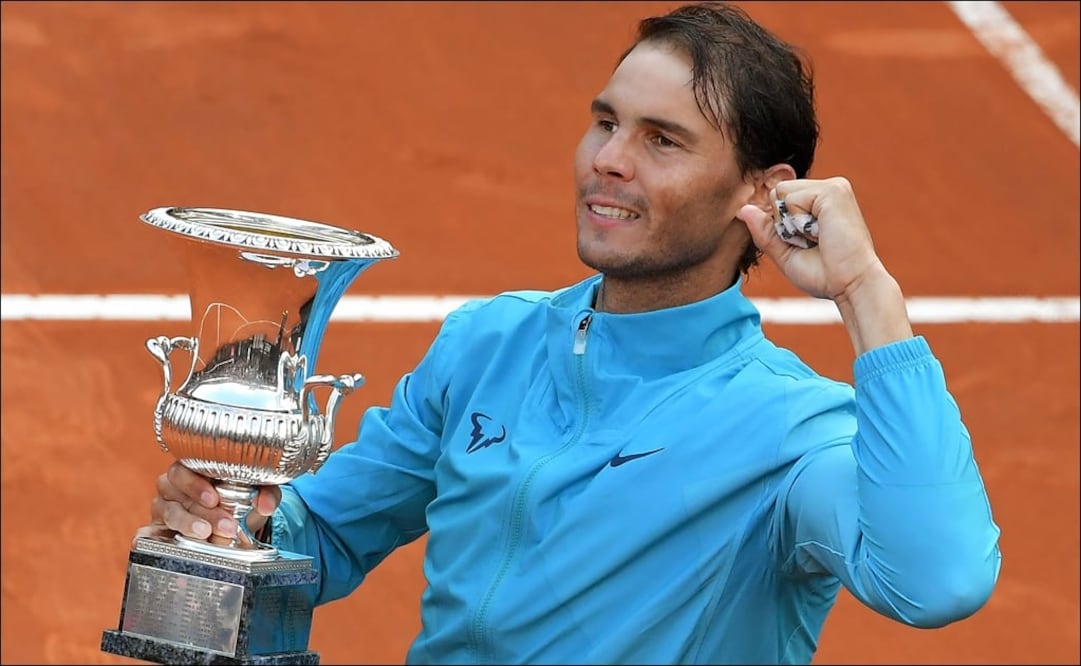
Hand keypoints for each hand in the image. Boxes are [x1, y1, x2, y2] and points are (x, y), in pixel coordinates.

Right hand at [132, 461, 281, 547]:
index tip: (214, 498)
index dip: (197, 484)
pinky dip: (145, 538)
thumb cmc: (240, 501)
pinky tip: (146, 544)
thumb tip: (266, 504)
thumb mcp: (256, 493)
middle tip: (223, 525)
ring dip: (187, 524)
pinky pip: (145, 533)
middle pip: (178, 493)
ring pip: (167, 513)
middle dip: (202, 511)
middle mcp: (173, 486)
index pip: (184, 469)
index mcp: (193, 469)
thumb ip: (265, 493)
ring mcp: (163, 508)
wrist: (234, 527)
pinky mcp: (156, 530)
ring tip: (206, 535)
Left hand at [737, 176, 881, 300]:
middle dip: (784, 224)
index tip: (807, 244)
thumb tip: (743, 210)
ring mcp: (833, 187)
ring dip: (790, 224)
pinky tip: (820, 233)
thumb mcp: (785, 253)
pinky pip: (790, 199)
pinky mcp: (833, 191)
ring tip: (817, 238)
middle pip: (777, 193)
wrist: (851, 285)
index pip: (779, 200)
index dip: (781, 225)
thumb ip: (765, 232)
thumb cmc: (824, 274)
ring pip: (781, 193)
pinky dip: (797, 222)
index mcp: (821, 201)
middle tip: (812, 242)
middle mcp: (828, 189)